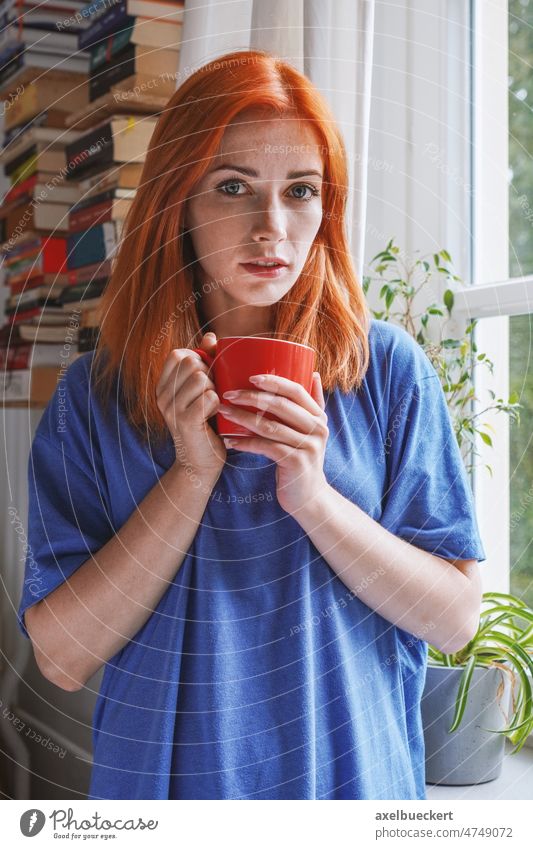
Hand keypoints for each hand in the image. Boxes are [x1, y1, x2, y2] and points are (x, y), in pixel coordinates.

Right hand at [156, 332, 225, 478]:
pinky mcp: (185, 422)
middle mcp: (162, 396)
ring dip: (216, 389)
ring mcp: (171, 409)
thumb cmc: (205, 425)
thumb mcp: (202, 391)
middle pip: (192, 363)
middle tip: (213, 394)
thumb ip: (205, 363)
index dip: (198, 359)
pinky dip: (218, 404)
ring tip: (214, 406)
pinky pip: (209, 397)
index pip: (178, 354)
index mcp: (163, 386)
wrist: (200, 464)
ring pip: (201, 378)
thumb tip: (210, 336)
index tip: (206, 377)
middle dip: (210, 374)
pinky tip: (217, 416)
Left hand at [218, 372, 329, 514]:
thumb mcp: (312, 431)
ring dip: (243, 418)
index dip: (274, 381)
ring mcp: (307, 446)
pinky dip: (245, 442)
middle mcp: (316, 429)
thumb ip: (314, 404)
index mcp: (318, 416)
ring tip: (223, 413)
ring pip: (270, 426)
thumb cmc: (302, 458)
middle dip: (252, 397)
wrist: (308, 496)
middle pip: (281, 406)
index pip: (296, 390)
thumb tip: (314, 373)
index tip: (250, 377)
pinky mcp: (295, 463)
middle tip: (228, 394)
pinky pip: (265, 447)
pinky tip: (229, 440)